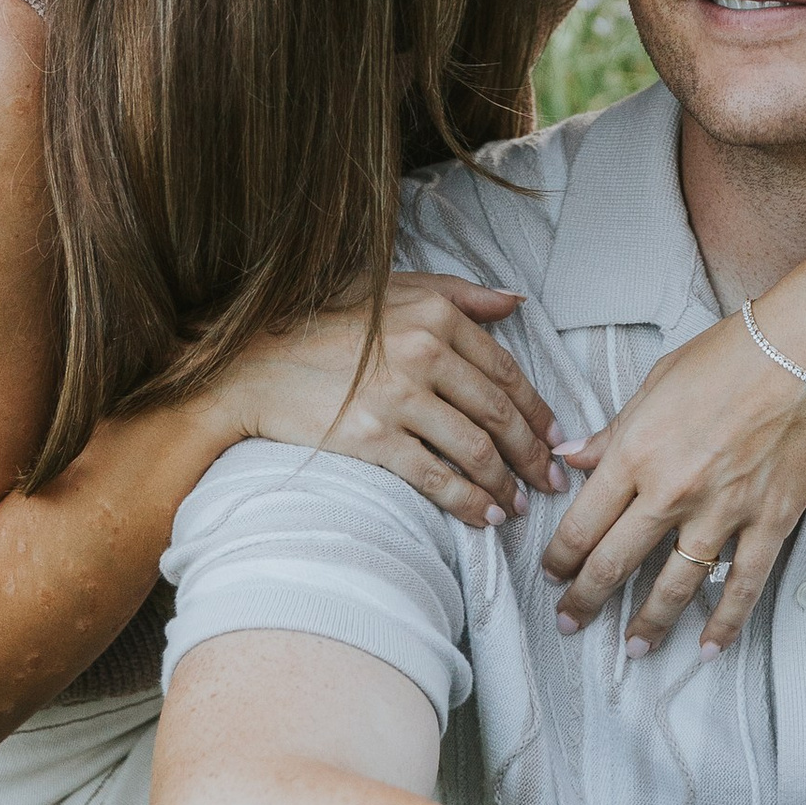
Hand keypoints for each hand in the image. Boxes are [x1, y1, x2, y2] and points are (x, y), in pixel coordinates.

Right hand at [230, 278, 561, 528]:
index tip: (555, 437)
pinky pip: (437, 477)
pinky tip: (486, 516)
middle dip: (533, 454)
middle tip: (551, 480)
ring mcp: (398, 397)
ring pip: (475, 450)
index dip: (537, 409)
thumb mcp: (392, 288)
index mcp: (435, 314)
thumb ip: (459, 293)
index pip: (505, 370)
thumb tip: (515, 301)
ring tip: (520, 505)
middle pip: (499, 414)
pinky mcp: (373, 437)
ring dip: (506, 484)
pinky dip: (469, 502)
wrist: (250, 365)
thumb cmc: (322, 322)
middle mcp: (424, 351)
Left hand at [541, 305, 805, 650]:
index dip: (560, 558)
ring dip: (648, 624)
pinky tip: (709, 646)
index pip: (583, 523)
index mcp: (636, 452)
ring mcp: (723, 512)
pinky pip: (742, 586)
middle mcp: (672, 491)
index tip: (552, 574)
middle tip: (569, 621)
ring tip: (633, 646)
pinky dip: (725, 622)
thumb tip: (571, 456)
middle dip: (584, 600)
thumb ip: (613, 430)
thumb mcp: (655, 382)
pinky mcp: (769, 522)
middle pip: (614, 563)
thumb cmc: (731, 354)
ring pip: (673, 587)